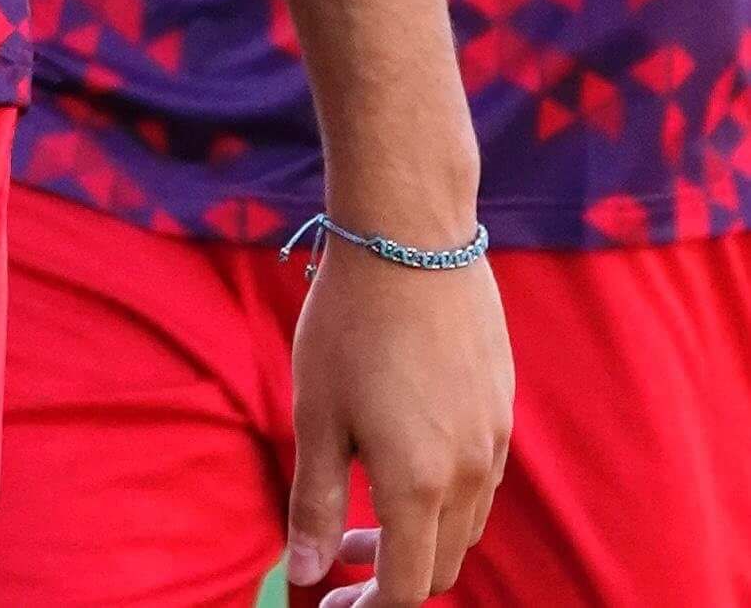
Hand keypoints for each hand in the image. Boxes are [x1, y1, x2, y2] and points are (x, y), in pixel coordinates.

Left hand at [286, 240, 512, 604]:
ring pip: (466, 523)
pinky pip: (481, 478)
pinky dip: (444, 493)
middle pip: (444, 563)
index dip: (371, 607)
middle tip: (341, 553)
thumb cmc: (350, 321)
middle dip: (394, 575)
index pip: (409, 586)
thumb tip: (303, 577)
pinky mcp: (502, 404)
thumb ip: (312, 501)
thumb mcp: (316, 413)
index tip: (332, 602)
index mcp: (419, 483)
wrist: (412, 236)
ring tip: (365, 507)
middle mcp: (470, 473)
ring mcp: (494, 438)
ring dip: (420, 533)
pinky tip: (403, 453)